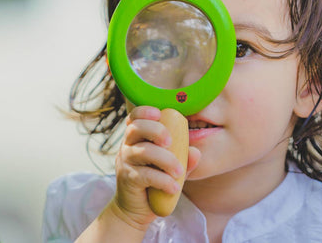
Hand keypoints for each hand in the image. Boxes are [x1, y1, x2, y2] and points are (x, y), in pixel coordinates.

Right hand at [111, 106, 200, 228]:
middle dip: (156, 130)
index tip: (159, 113)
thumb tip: (196, 152)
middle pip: (136, 128)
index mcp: (137, 137)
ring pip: (143, 151)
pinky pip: (146, 175)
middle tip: (171, 142)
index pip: (135, 117)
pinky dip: (163, 180)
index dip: (144, 112)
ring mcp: (125, 162)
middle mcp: (127, 146)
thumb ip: (184, 158)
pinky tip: (174, 187)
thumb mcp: (171, 168)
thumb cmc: (155, 181)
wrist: (136, 210)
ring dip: (166, 159)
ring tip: (179, 172)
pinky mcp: (128, 179)